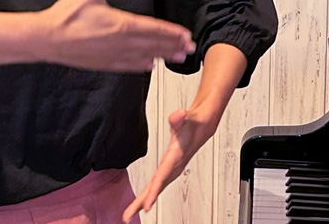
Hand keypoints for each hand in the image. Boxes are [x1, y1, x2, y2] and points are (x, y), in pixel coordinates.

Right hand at [39, 0, 195, 71]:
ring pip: (145, 57)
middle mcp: (121, 42)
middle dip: (173, 46)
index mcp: (122, 24)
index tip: (186, 35)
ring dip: (162, 56)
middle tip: (190, 49)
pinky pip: (128, 66)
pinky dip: (141, 66)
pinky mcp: (104, 64)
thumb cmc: (67, 15)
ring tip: (178, 58)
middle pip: (154, 44)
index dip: (172, 32)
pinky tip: (149, 66)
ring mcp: (113, 55)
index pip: (154, 28)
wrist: (47, 39)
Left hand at [122, 106, 217, 222]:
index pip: (162, 176)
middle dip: (142, 203)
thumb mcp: (186, 118)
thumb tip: (178, 115)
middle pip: (156, 188)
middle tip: (127, 217)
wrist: (201, 128)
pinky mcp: (168, 171)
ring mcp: (170, 171)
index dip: (154, 191)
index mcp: (175, 158)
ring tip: (128, 214)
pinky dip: (147, 195)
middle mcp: (173, 167)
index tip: (147, 206)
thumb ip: (180, 118)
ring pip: (155, 189)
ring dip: (142, 202)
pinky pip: (156, 186)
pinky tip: (140, 203)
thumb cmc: (192, 124)